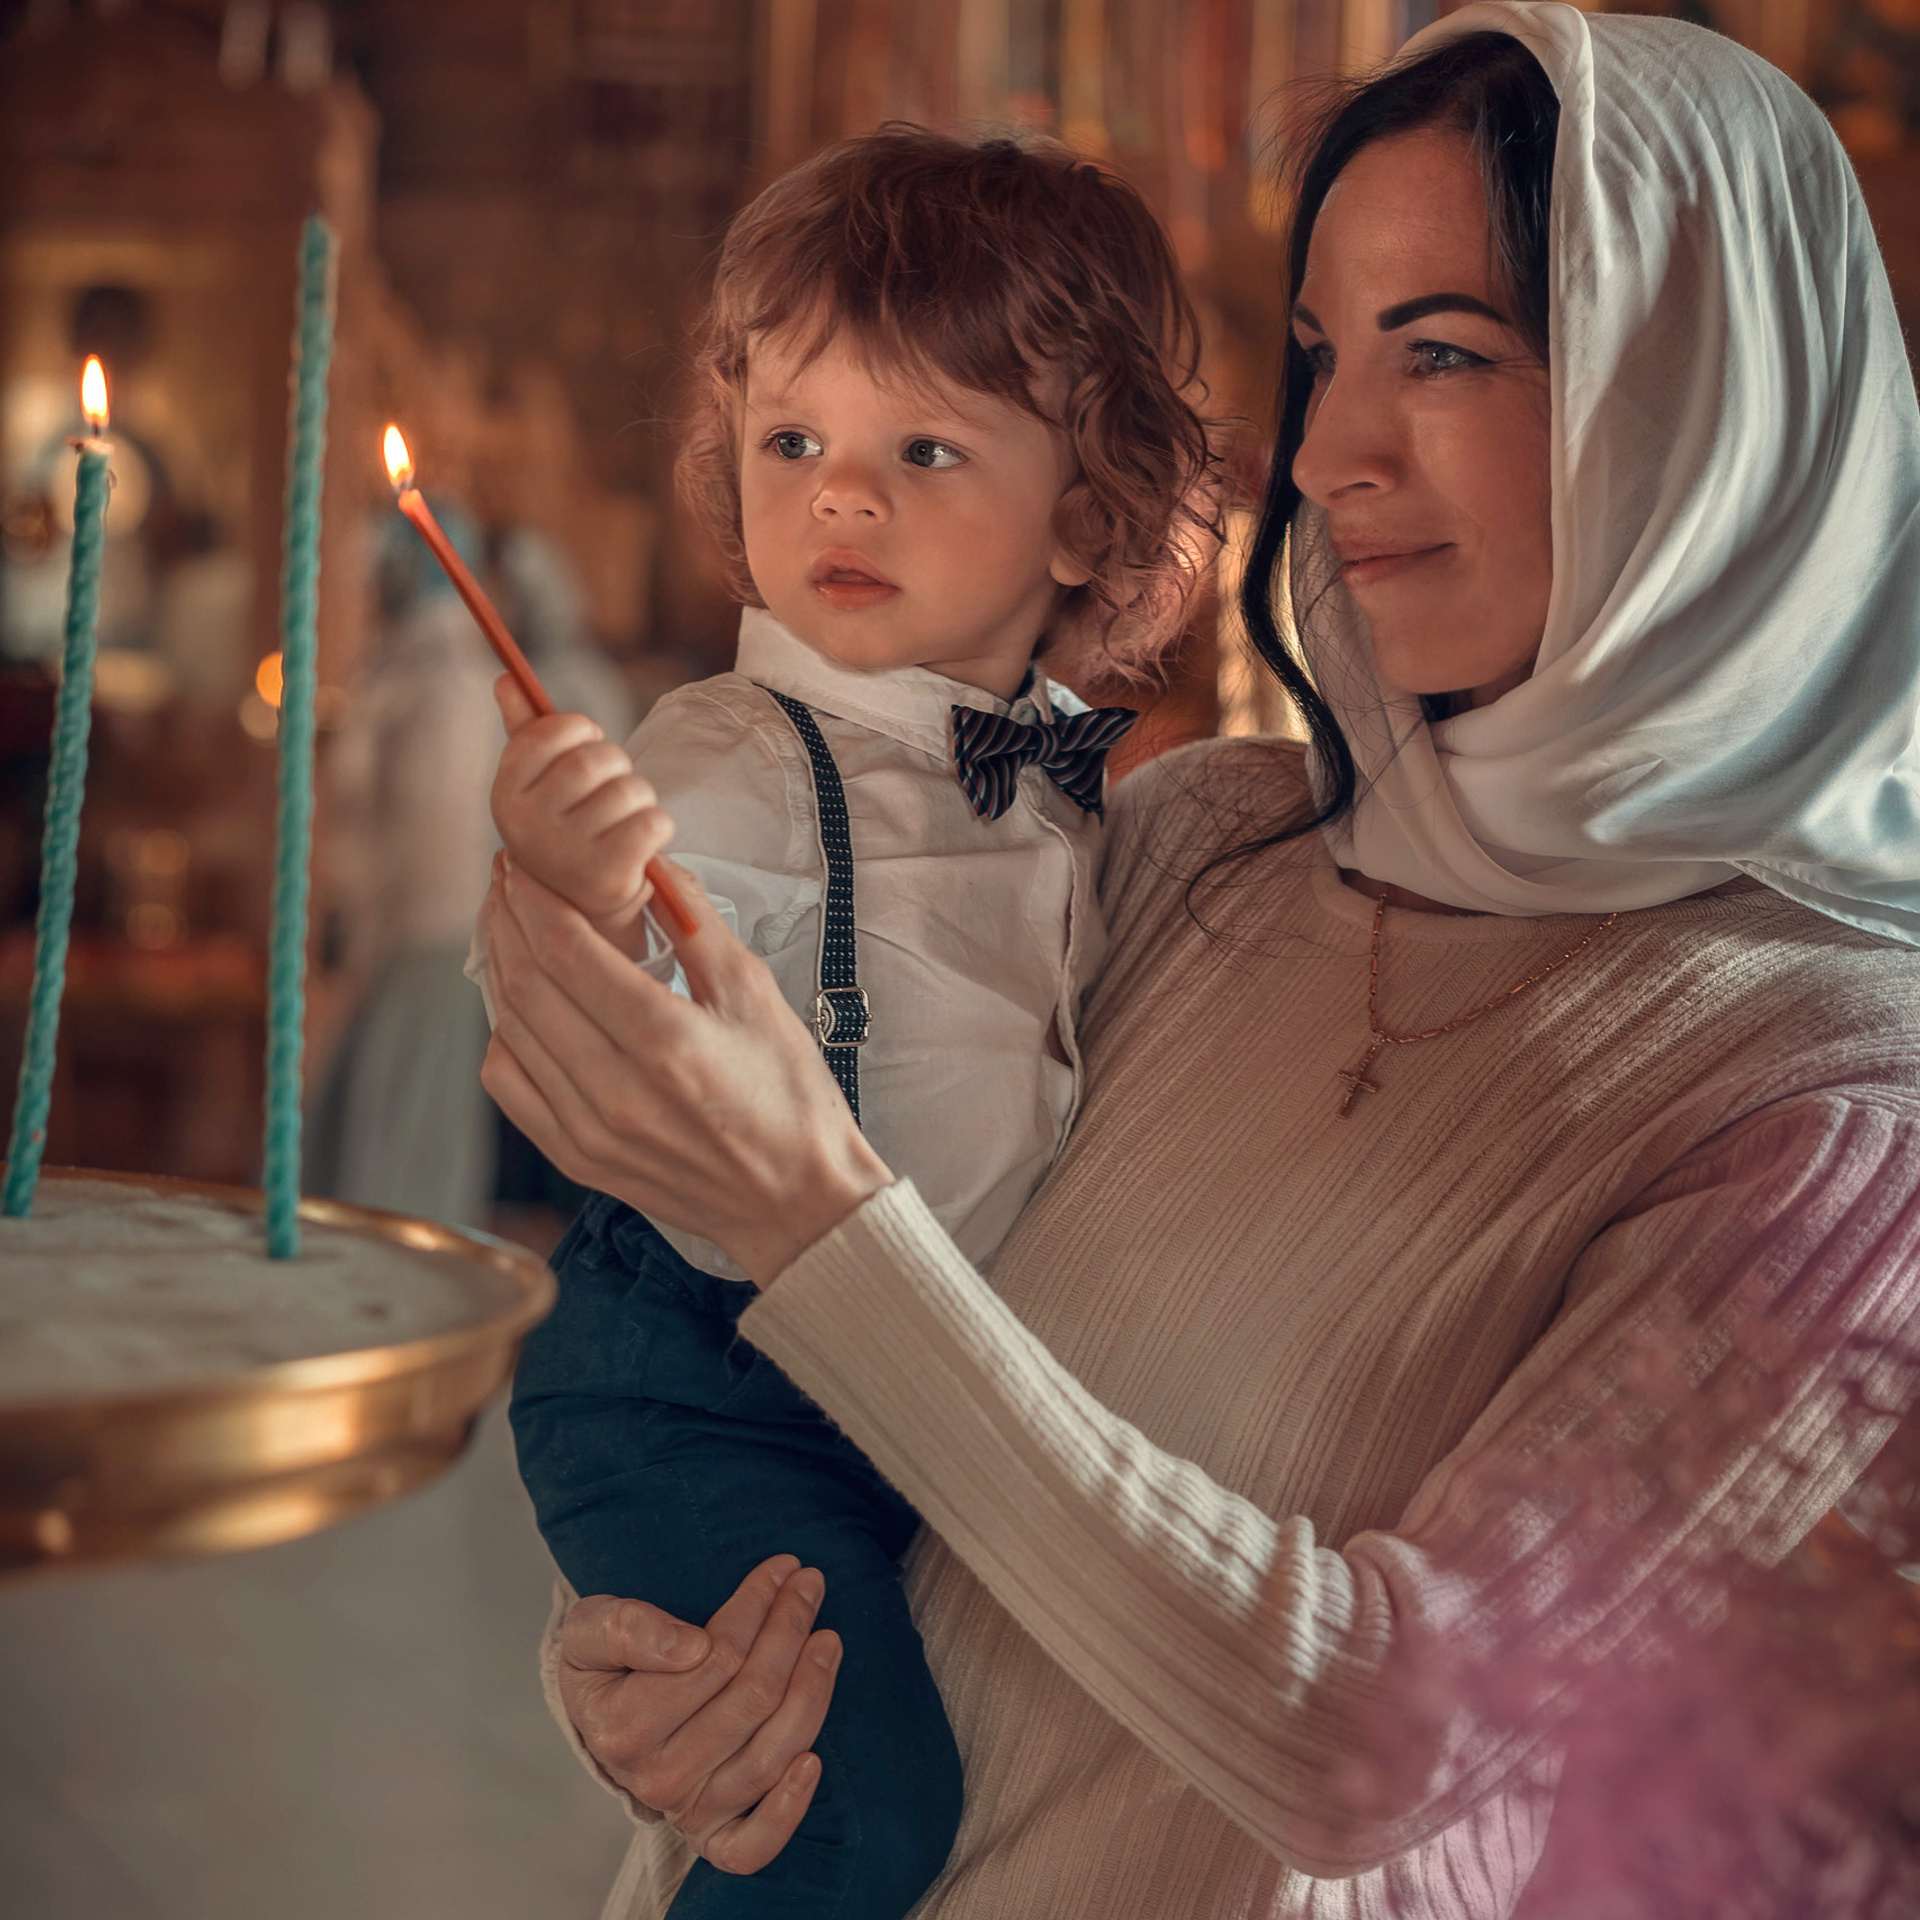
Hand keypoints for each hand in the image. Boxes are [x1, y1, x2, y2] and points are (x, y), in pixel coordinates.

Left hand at [479, 856, 890, 1284]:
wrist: (796, 1201)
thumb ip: (697, 924)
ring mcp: (589, 1131)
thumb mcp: (757, 995)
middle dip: (507, 922)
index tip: (522, 865)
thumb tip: (653, 863)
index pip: (566, 951)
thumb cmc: (789, 1098)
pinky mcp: (577, 1160)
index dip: (533, 898)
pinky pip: (509, 1086)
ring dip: (499, 971)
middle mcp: (616, 1089)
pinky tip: (521, 1010)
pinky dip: (502, 1037)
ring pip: (509, 1030)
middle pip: (527, 984)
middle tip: (507, 885)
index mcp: (666, 1040)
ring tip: (509, 932)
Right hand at [489, 675, 672, 954]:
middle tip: (611, 791)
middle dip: (617, 766)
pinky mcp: (608, 876)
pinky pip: (654, 821)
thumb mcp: (540, 782)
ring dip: (640, 799)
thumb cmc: (566, 828)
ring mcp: (566, 855)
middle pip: (596, 759)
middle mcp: (527, 827)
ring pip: (631, 789)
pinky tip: (640, 845)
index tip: (587, 744)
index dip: (581, 731)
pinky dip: (659, 827)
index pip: (550, 732)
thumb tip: (506, 678)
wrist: (586, 905)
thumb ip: (526, 731)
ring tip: (623, 822)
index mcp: (505, 796)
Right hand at [561, 1556, 842, 1873]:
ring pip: (767, 1756)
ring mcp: (688, 1811)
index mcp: (623, 1726)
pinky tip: (814, 1761)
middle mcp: (656, 1778)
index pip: (715, 1657)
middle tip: (810, 1584)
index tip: (780, 1567)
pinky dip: (787, 1812)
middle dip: (789, 1630)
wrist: (601, 1715)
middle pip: (751, 1698)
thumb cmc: (607, 1662)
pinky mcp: (714, 1837)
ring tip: (828, 1639)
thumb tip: (690, 1646)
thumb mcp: (591, 1628)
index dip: (755, 1605)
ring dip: (811, 1692)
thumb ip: (628, 1627)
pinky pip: (753, 1846)